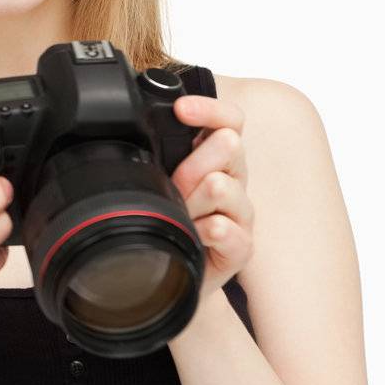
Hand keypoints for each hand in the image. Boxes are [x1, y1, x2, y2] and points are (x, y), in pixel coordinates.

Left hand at [170, 94, 253, 300]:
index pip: (228, 120)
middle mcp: (232, 180)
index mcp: (214, 158)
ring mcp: (240, 214)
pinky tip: (200, 232)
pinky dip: (213, 230)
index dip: (209, 110)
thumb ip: (157, 152)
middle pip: (229, 145)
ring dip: (193, 201)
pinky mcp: (241, 247)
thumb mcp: (154, 180)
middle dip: (192, 163)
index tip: (181, 110)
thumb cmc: (163, 221)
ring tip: (181, 216)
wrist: (168, 274)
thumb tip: (142, 122)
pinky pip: (233, 231)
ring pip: (223, 185)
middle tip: (173, 185)